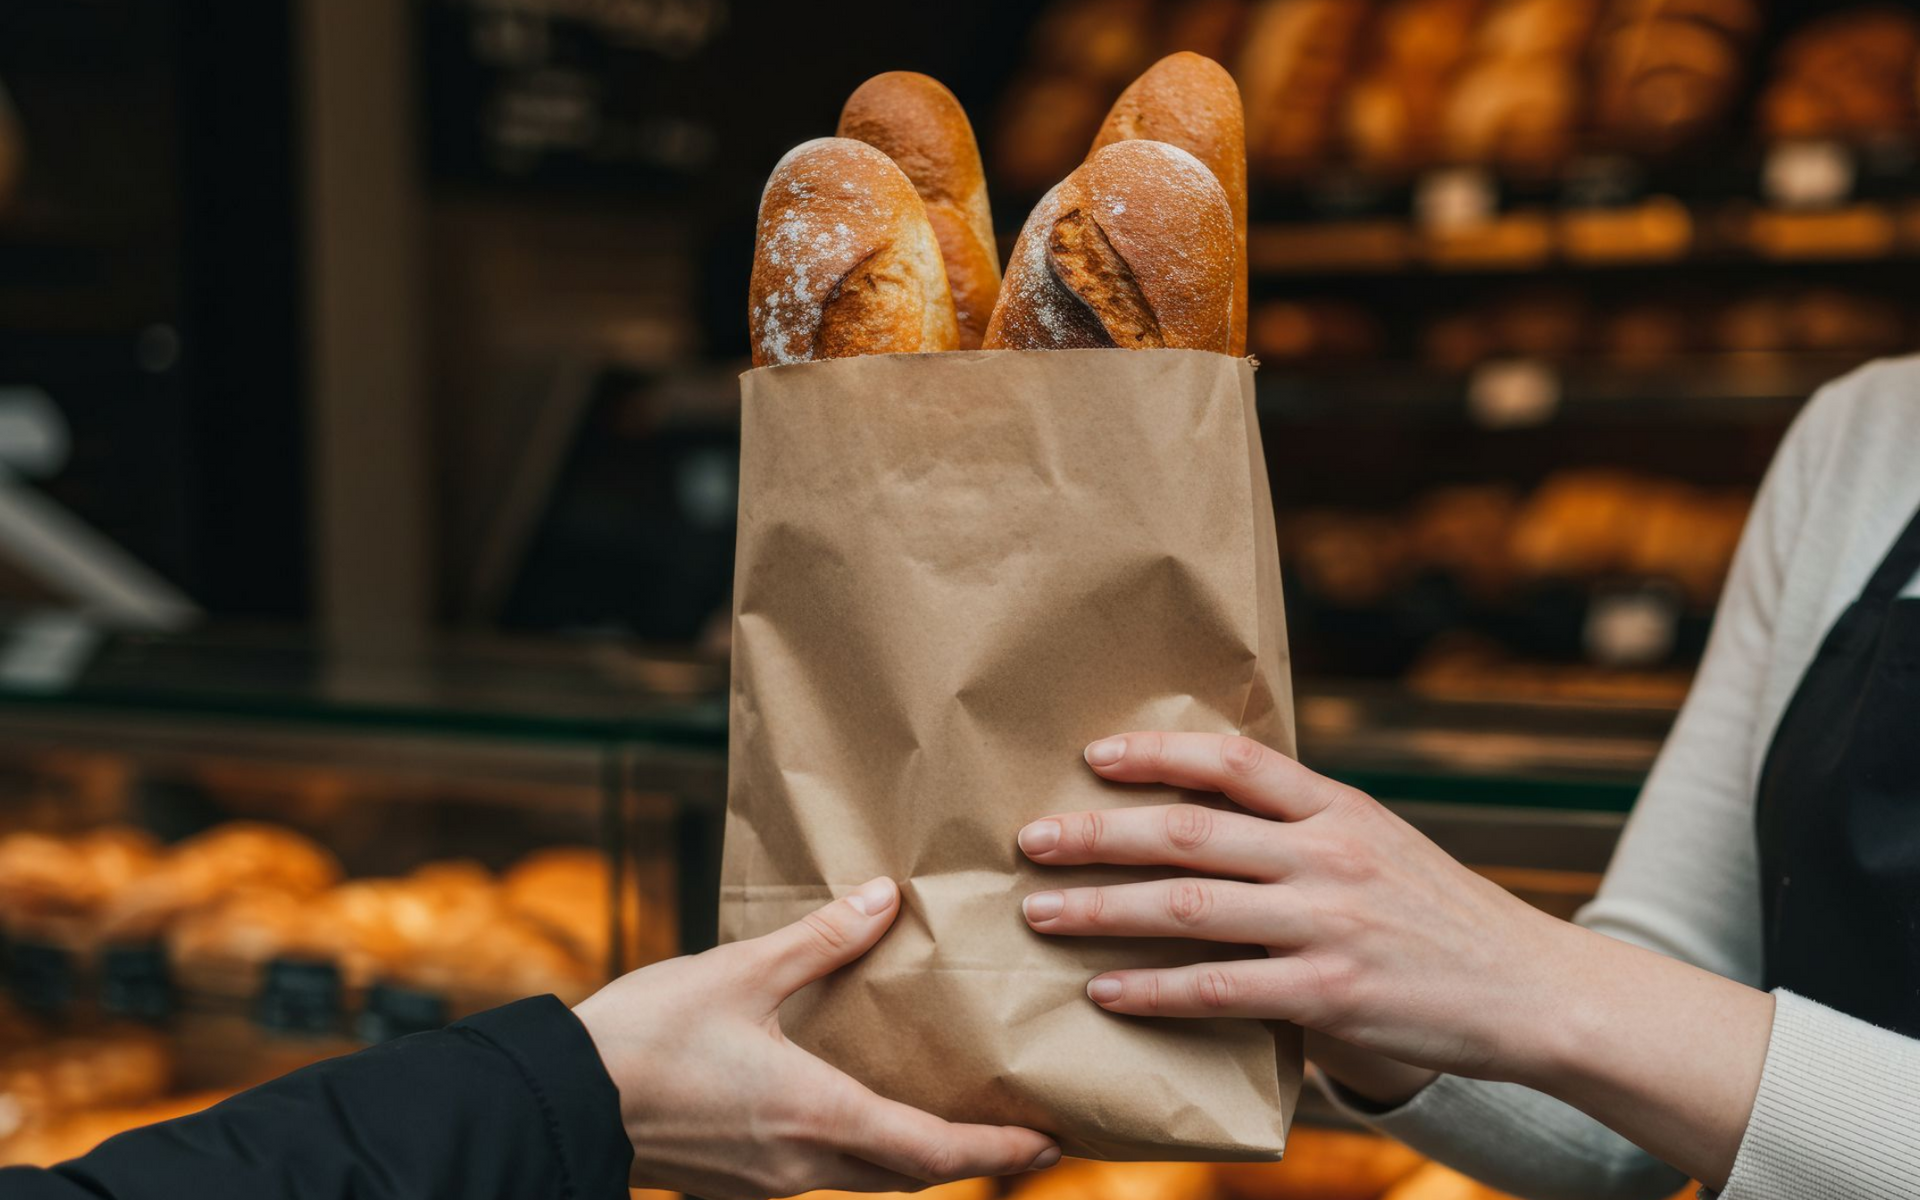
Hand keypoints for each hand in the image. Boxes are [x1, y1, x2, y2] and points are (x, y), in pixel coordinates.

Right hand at [575, 878, 1058, 1198]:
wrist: (561, 1099)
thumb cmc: (646, 1035)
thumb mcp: (739, 972)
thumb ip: (820, 939)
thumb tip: (885, 899)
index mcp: (817, 1114)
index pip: (930, 1150)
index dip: (995, 1150)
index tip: (1046, 1142)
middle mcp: (801, 1162)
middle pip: (907, 1175)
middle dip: (967, 1158)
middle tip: (1019, 1136)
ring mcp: (765, 1180)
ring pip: (862, 1179)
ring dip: (911, 1157)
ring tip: (945, 1120)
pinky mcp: (734, 1179)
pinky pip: (818, 1174)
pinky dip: (858, 1154)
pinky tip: (852, 1117)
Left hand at [1016, 731, 1568, 1079]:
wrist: (1534, 989)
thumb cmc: (1441, 915)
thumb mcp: (1382, 842)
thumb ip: (1303, 825)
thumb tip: (1207, 808)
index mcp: (1339, 808)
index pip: (1234, 760)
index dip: (1157, 752)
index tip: (1093, 755)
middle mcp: (1329, 855)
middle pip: (1189, 833)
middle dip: (1098, 834)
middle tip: (1030, 840)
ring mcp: (1329, 924)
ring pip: (1189, 909)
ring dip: (1103, 911)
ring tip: (1041, 915)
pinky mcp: (1330, 996)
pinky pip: (1220, 990)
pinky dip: (1154, 991)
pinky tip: (1108, 992)